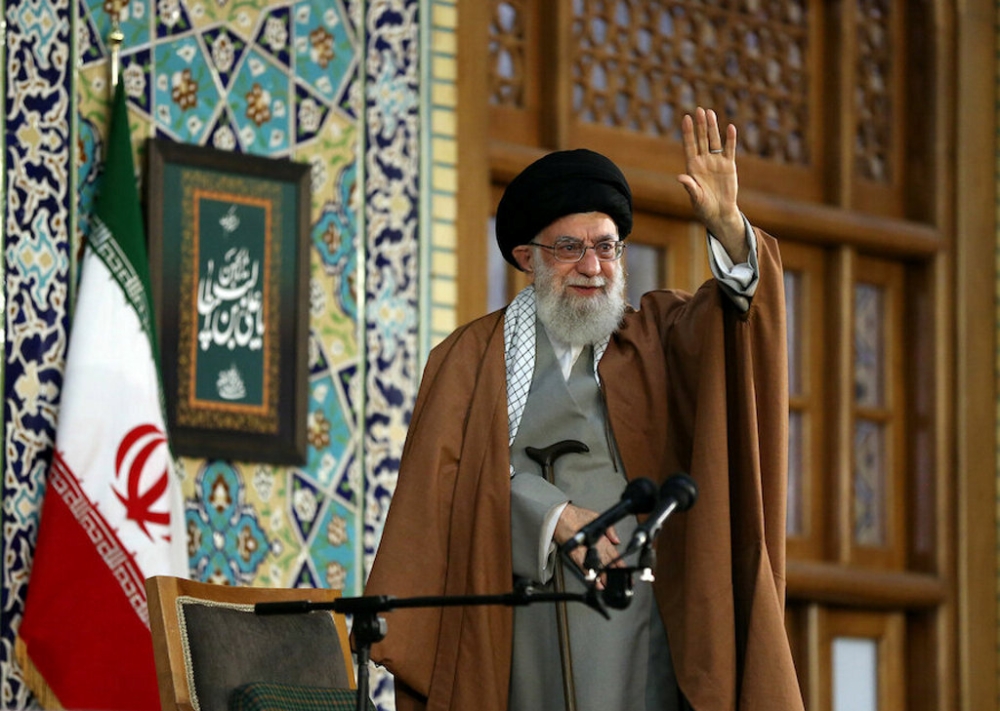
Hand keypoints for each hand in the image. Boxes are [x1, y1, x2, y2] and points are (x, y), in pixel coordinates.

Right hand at [553, 503, 624, 588]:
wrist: (560, 516)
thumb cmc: (576, 516)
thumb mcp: (597, 517)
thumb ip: (609, 530)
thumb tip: (617, 540)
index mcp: (601, 537)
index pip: (614, 554)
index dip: (620, 564)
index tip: (625, 572)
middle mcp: (594, 545)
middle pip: (607, 562)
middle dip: (613, 574)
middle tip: (619, 583)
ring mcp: (585, 551)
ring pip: (597, 566)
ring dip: (603, 577)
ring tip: (608, 585)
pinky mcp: (575, 554)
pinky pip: (584, 567)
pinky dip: (589, 575)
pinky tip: (594, 581)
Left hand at [678, 107, 747, 262]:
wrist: (719, 213)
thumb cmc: (704, 207)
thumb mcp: (695, 198)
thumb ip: (690, 187)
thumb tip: (680, 177)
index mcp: (692, 167)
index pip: (689, 146)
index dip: (688, 132)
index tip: (686, 118)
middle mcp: (704, 161)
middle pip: (701, 140)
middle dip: (700, 125)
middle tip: (699, 109)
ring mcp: (716, 162)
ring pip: (714, 141)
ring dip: (712, 128)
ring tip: (710, 113)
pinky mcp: (729, 166)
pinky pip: (729, 150)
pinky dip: (730, 139)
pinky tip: (730, 127)